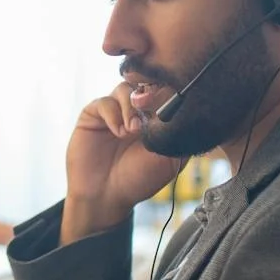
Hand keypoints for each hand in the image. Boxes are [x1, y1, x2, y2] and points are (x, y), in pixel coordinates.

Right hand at [62, 83, 180, 244]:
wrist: (106, 196)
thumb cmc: (138, 180)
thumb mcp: (169, 159)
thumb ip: (177, 134)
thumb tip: (186, 108)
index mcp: (156, 118)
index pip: (164, 92)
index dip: (168, 92)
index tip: (171, 104)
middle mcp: (135, 111)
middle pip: (144, 84)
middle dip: (149, 94)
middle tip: (151, 113)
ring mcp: (114, 111)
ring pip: (125, 88)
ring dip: (131, 106)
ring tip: (133, 130)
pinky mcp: (93, 115)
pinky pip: (105, 102)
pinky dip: (114, 114)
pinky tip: (119, 132)